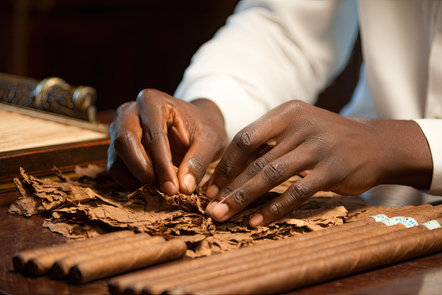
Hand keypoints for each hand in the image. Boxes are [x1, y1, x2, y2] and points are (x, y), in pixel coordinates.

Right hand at [107, 89, 227, 193]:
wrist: (196, 125)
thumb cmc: (203, 129)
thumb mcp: (210, 141)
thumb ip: (198, 162)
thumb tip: (184, 187)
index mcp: (153, 101)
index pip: (152, 135)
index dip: (162, 164)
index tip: (173, 188)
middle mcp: (130, 111)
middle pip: (124, 141)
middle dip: (143, 170)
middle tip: (165, 188)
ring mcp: (119, 127)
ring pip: (116, 156)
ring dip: (137, 177)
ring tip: (162, 186)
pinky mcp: (117, 146)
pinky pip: (115, 167)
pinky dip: (131, 181)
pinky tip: (153, 184)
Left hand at [205, 100, 431, 226]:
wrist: (377, 143)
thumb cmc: (329, 138)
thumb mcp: (300, 128)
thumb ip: (270, 141)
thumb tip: (230, 170)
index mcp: (287, 113)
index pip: (245, 138)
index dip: (225, 164)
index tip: (211, 186)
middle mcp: (300, 126)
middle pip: (254, 159)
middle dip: (229, 186)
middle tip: (211, 207)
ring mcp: (318, 147)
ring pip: (270, 175)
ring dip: (243, 198)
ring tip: (224, 215)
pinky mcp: (332, 170)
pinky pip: (296, 192)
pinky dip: (274, 209)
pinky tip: (256, 222)